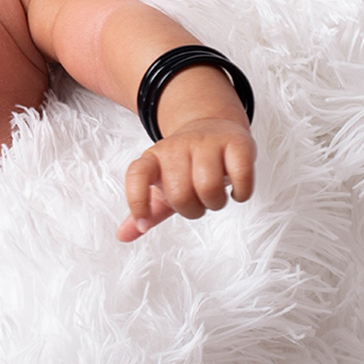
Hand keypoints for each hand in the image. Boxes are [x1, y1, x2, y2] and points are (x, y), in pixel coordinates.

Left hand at [117, 118, 254, 241]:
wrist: (212, 127)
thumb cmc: (187, 166)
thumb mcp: (164, 186)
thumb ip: (148, 210)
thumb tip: (123, 236)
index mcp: (154, 158)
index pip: (137, 175)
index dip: (137, 202)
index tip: (144, 224)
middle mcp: (177, 147)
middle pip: (179, 193)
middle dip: (192, 209)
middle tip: (198, 201)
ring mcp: (206, 142)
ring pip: (208, 186)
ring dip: (215, 203)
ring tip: (215, 196)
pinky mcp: (236, 142)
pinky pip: (240, 175)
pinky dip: (241, 193)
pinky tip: (236, 192)